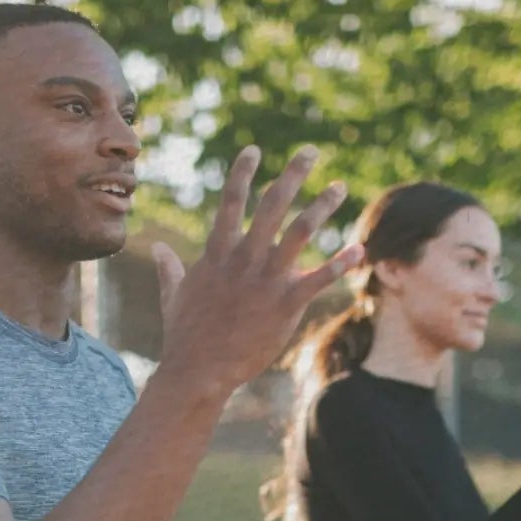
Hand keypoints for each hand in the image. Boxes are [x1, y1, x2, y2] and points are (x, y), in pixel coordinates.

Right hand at [152, 146, 362, 399]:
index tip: (254, 150)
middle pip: (272, 204)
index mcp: (218, 253)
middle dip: (293, 174)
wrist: (198, 370)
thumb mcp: (172, 295)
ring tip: (339, 187)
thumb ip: (170, 268)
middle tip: (311, 151)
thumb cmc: (183, 336)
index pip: (231, 201)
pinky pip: (318, 279)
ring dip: (322, 206)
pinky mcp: (285, 305)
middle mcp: (244, 258)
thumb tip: (161, 249)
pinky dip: (340, 263)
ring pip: (300, 231)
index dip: (242, 172)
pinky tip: (359, 250)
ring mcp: (266, 280)